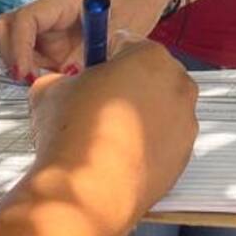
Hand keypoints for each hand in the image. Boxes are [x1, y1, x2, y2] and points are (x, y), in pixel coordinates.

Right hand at [0, 0, 175, 80]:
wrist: (142, 0)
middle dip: (11, 55)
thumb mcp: (118, 31)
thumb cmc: (134, 6)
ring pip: (13, 45)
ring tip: (49, 83)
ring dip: (22, 66)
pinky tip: (58, 82)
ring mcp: (47, 28)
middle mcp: (48, 12)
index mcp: (62, 0)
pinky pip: (31, 59)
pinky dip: (35, 73)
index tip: (25, 74)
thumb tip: (70, 81)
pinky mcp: (51, 45)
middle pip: (5, 27)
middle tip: (31, 79)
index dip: (18, 47)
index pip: (24, 19)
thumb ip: (93, 54)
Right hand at [27, 33, 198, 222]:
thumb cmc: (73, 134)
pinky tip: (117, 157)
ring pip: (159, 110)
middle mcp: (178, 86)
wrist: (87, 191)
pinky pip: (163, 142)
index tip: (90, 73)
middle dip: (126, 86)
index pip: (125, 44)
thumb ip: (61, 78)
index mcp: (150, 56)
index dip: (102, 58)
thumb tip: (60, 85)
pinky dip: (145, 146)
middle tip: (95, 106)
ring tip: (104, 137)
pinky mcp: (184, 158)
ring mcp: (186, 124)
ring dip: (137, 117)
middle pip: (149, 76)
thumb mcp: (49, 89)